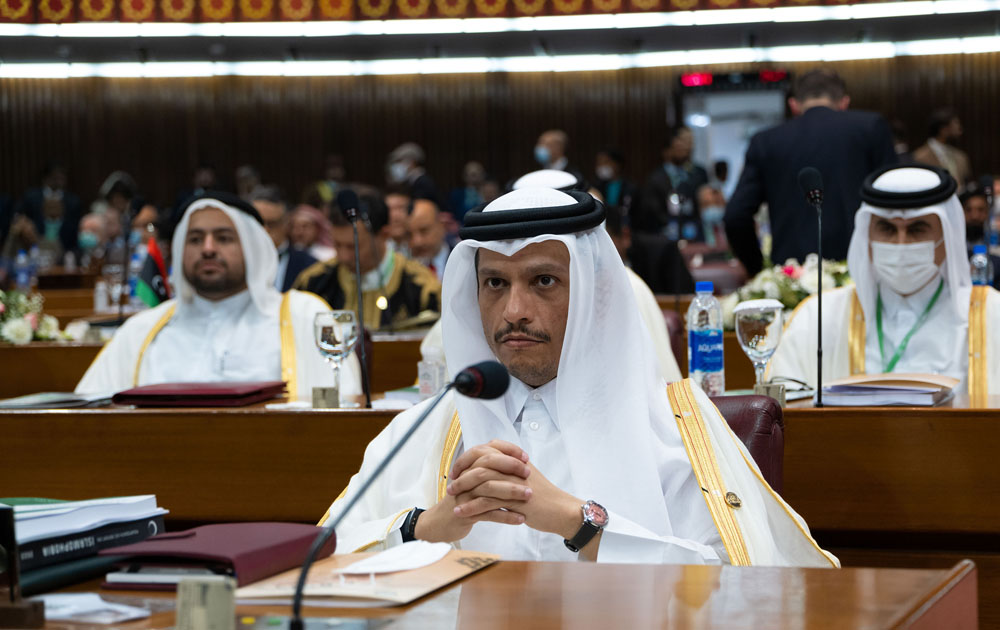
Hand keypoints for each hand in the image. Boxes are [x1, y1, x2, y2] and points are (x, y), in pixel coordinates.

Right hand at [414, 440, 530, 542]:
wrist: (442, 523)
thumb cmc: (464, 502)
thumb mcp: (474, 483)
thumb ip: (489, 470)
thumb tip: (515, 461)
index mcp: (469, 467)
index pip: (489, 450)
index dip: (508, 451)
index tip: (525, 458)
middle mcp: (465, 478)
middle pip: (489, 465)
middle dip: (511, 468)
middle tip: (529, 475)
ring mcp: (464, 495)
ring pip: (489, 489)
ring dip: (511, 492)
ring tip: (529, 496)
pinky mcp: (465, 513)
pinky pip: (488, 513)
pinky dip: (506, 516)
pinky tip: (520, 519)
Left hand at [449, 458, 579, 540]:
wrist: (559, 510)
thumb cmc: (543, 495)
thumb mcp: (526, 476)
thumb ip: (509, 468)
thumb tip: (490, 465)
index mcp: (514, 459)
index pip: (485, 450)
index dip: (468, 458)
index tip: (457, 469)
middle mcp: (512, 467)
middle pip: (479, 462)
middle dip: (461, 473)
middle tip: (451, 484)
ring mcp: (513, 482)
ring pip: (480, 480)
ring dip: (463, 489)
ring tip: (452, 499)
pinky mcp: (514, 500)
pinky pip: (486, 501)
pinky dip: (470, 506)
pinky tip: (460, 512)